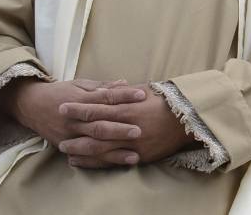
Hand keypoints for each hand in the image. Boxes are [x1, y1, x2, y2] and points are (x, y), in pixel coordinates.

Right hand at [2, 78, 146, 164]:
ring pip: (93, 145)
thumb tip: (126, 83)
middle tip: (139, 131)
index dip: (124, 96)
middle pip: (99, 126)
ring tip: (134, 156)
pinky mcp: (65, 146)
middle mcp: (74, 120)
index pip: (105, 98)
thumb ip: (103, 86)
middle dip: (120, 130)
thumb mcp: (79, 85)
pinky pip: (85, 156)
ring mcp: (69, 135)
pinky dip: (101, 162)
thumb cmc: (59, 92)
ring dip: (114, 152)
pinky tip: (116, 165)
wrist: (30, 105)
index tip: (142, 96)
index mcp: (80, 100)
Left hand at [57, 84, 195, 168]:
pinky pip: (113, 161)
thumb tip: (110, 88)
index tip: (63, 107)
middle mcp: (128, 128)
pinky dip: (96, 162)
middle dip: (75, 133)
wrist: (190, 120)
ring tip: (66, 150)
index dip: (78, 109)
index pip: (96, 109)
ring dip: (81, 150)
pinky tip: (83, 162)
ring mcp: (133, 144)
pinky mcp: (140, 156)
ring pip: (100, 149)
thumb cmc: (167, 102)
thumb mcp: (145, 91)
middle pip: (94, 131)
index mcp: (128, 108)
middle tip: (59, 134)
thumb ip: (124, 92)